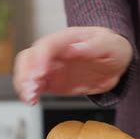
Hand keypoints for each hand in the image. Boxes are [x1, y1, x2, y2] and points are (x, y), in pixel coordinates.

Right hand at [13, 27, 132, 104]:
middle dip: (26, 72)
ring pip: (27, 71)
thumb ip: (95, 46)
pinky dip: (29, 92)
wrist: (115, 61)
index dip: (41, 59)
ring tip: (30, 97)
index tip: (41, 72)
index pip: (48, 46)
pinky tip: (31, 100)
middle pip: (30, 56)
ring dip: (24, 84)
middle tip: (31, 88)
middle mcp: (54, 51)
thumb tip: (76, 48)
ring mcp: (51, 66)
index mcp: (68, 39)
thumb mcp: (110, 45)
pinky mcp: (51, 80)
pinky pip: (34, 85)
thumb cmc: (112, 47)